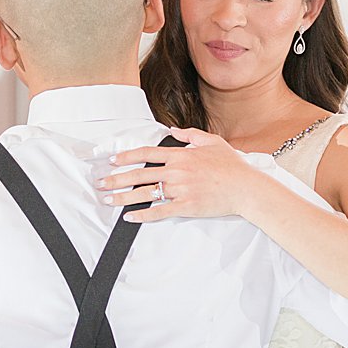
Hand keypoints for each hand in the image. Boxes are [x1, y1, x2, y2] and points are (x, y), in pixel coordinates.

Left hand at [95, 127, 261, 221]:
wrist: (246, 187)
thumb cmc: (232, 166)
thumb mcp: (212, 142)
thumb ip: (190, 135)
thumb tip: (173, 131)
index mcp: (181, 155)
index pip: (147, 154)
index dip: (127, 157)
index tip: (113, 161)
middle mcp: (177, 171)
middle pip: (140, 174)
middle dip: (116, 178)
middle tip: (101, 182)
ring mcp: (180, 190)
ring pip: (145, 193)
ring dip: (123, 197)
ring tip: (108, 200)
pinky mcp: (186, 207)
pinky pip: (159, 212)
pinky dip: (142, 215)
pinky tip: (130, 217)